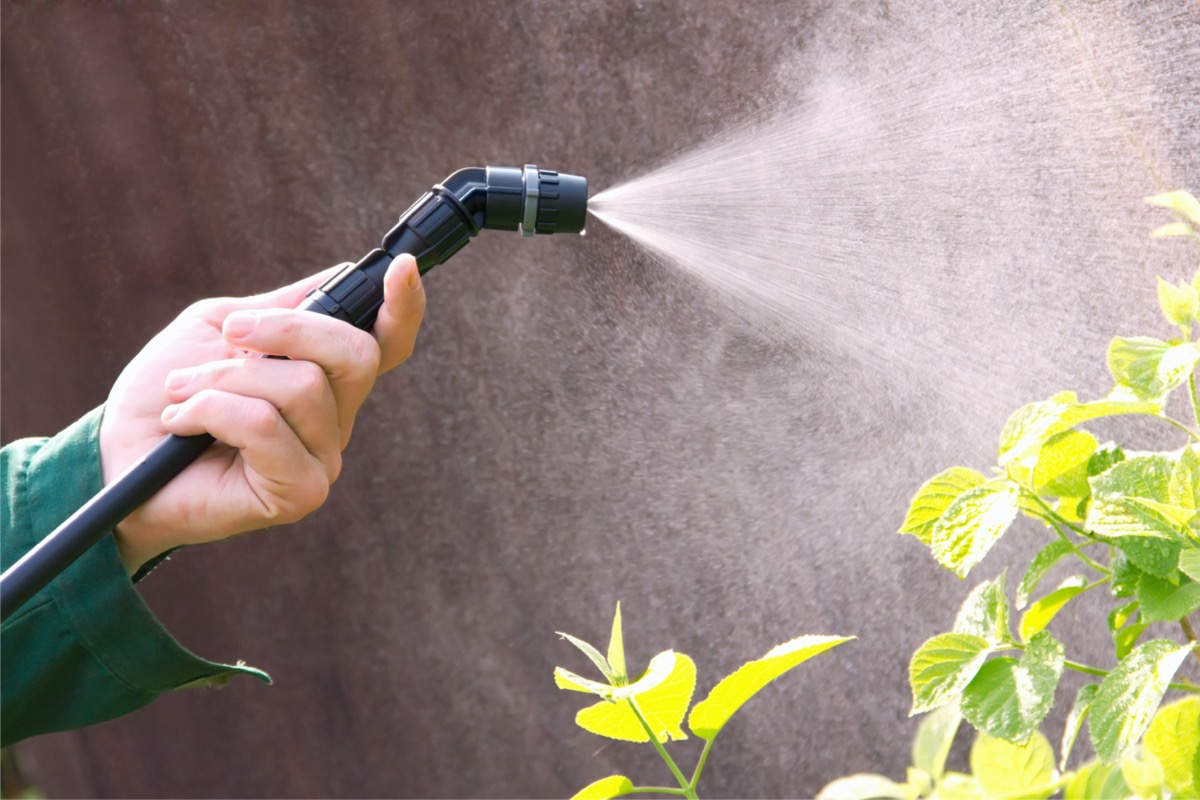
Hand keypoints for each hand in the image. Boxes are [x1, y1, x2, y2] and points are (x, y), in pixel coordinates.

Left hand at [99, 255, 425, 572]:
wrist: (118, 456)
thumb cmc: (167, 393)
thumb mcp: (220, 329)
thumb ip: (280, 308)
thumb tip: (338, 276)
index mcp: (326, 377)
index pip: (387, 344)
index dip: (404, 307)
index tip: (403, 268)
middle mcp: (336, 419)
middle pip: (355, 354)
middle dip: (287, 330)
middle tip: (231, 333)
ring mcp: (322, 458)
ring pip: (301, 387)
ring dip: (225, 377)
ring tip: (183, 393)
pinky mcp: (299, 492)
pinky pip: (265, 426)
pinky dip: (211, 411)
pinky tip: (183, 425)